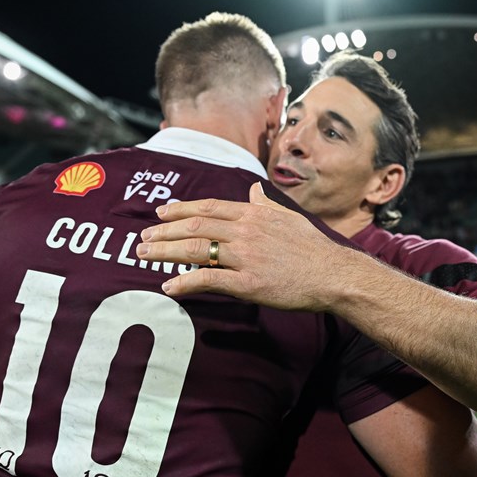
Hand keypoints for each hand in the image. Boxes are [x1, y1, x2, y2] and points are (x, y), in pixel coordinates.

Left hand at [136, 182, 357, 310]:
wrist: (334, 274)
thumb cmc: (313, 248)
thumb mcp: (289, 218)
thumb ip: (266, 204)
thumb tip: (254, 190)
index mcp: (253, 214)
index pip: (208, 208)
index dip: (180, 209)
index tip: (160, 213)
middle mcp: (246, 231)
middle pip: (194, 227)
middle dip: (163, 232)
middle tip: (142, 238)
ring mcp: (246, 257)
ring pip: (195, 251)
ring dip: (165, 252)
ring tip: (144, 256)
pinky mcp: (248, 283)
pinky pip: (209, 281)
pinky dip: (185, 283)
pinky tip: (169, 287)